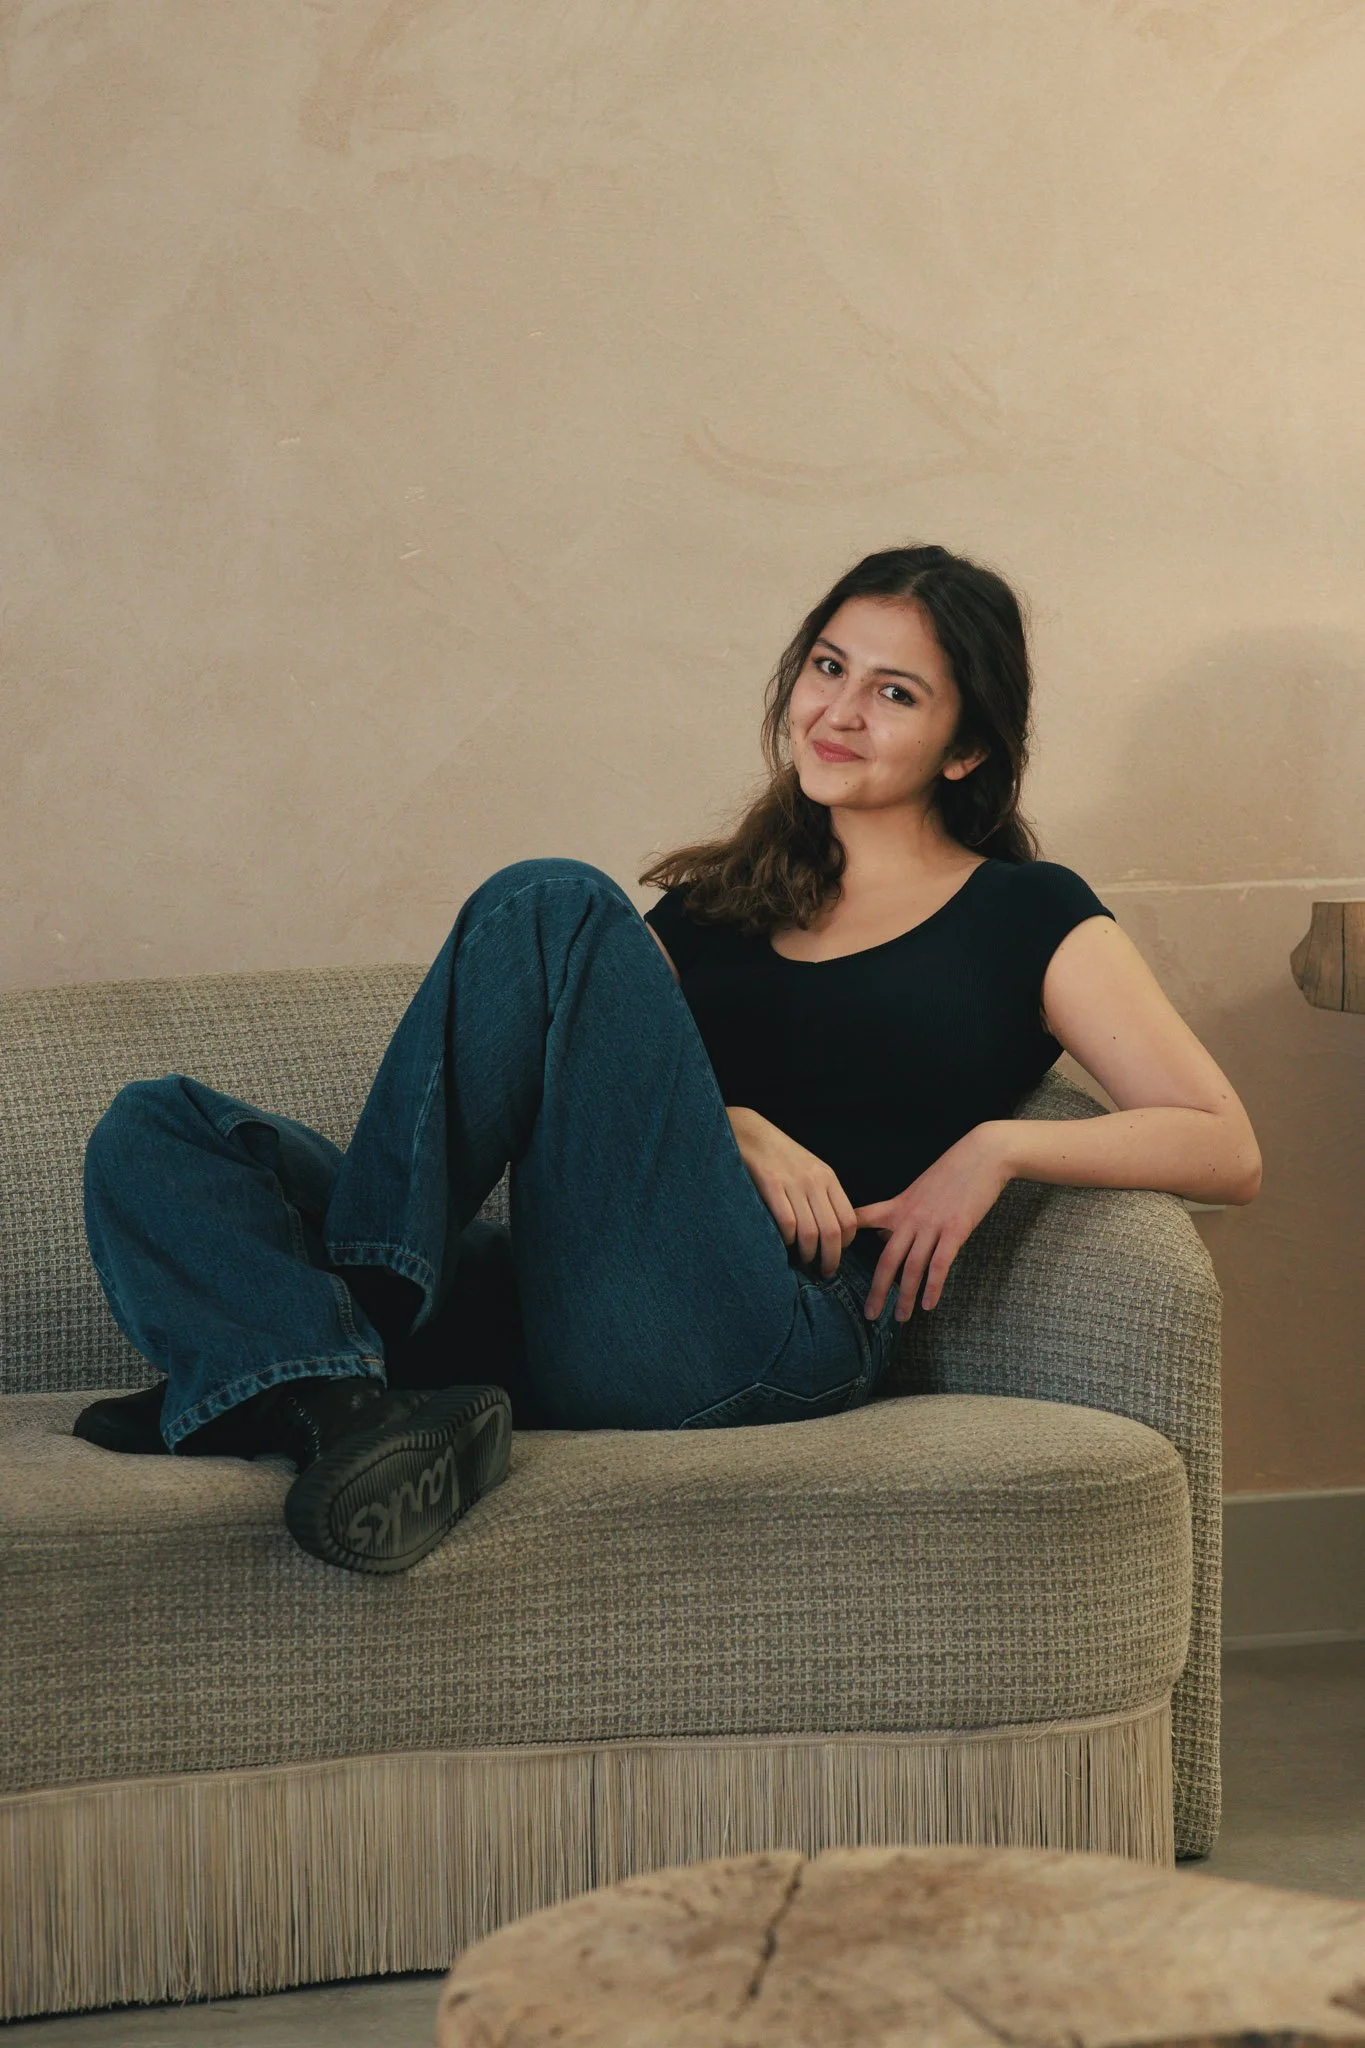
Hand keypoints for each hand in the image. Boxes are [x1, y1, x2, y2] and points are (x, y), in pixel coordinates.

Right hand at [726, 1107, 858, 1278]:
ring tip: (802, 1262)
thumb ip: (821, 1195)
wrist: (749, 1132)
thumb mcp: (809, 1170)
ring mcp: (793, 1183)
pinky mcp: (771, 1185)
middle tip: (824, 1272)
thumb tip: (829, 1232)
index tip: (835, 1254)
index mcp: (828, 1178)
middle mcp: (815, 1181)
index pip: (849, 1220)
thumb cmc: (778, 1156)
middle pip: (832, 1232)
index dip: (845, 1244)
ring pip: (810, 1233)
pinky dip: (787, 1241)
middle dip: (830, 1259)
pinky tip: (783, 1244)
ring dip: (807, 1255)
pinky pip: (787, 1224)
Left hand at [853, 1123, 1013, 1321]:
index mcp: (898, 1205)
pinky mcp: (955, 1229)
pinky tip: (929, 1305)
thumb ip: (899, 1213)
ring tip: (902, 1317)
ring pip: (913, 1267)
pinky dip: (933, 1286)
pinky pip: (940, 1264)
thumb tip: (883, 1237)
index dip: (845, 1237)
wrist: (982, 1155)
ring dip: (906, 1296)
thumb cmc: (952, 1171)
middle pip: (887, 1260)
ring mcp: (932, 1224)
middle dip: (878, 1290)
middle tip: (870, 1315)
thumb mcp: (919, 1189)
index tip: (829, 1257)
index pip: (862, 1220)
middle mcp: (910, 1218)